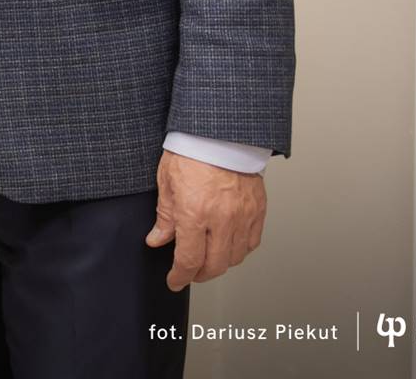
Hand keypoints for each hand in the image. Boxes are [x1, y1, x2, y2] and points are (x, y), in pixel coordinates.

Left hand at [145, 149, 266, 288]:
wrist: (220, 133)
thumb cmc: (191, 151)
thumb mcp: (166, 182)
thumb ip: (165, 216)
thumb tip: (158, 239)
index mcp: (194, 212)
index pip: (188, 260)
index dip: (180, 276)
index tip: (174, 281)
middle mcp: (221, 219)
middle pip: (214, 266)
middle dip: (198, 275)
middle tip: (188, 273)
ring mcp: (243, 216)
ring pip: (235, 258)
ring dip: (219, 264)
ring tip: (207, 259)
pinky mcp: (257, 210)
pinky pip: (252, 242)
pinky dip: (239, 250)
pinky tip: (228, 246)